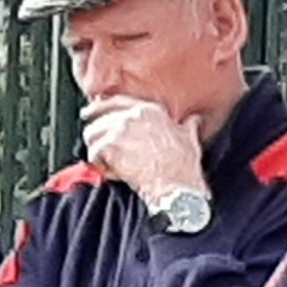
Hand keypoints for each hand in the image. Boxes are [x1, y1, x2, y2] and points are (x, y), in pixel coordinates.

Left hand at [83, 98, 207, 210]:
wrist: (175, 185)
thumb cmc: (183, 166)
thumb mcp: (190, 139)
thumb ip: (188, 126)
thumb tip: (193, 121)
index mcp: (150, 110)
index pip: (117, 102)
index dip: (102, 108)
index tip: (93, 111)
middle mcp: (133, 116)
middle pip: (99, 116)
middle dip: (96, 131)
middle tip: (95, 142)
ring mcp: (120, 129)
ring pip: (92, 133)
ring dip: (95, 148)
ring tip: (104, 161)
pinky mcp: (111, 146)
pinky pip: (93, 153)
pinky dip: (98, 164)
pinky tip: (109, 171)